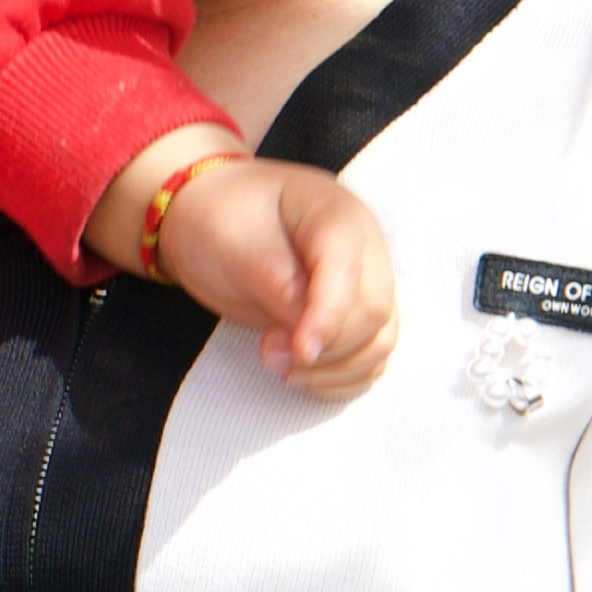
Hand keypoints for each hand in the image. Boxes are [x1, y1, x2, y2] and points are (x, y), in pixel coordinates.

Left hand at [143, 153, 401, 400]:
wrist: (211, 214)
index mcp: (337, 216)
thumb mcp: (239, 247)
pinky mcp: (354, 312)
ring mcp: (364, 281)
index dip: (327, 320)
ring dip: (335, 368)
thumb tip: (314, 340)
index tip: (296, 354)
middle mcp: (363, 248)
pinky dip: (341, 377)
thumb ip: (280, 289)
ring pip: (380, 340)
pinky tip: (303, 377)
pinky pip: (369, 356)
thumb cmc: (221, 220)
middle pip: (374, 313)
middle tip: (268, 351)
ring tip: (281, 367)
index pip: (349, 275)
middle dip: (326, 347)